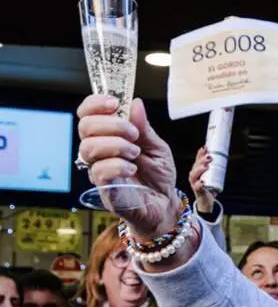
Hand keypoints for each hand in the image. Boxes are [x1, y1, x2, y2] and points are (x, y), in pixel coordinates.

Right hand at [76, 95, 179, 237]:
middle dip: (111, 124)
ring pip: (88, 148)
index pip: (87, 114)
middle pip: (85, 127)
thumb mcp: (157, 148)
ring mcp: (99, 170)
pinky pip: (99, 171)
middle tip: (133, 133)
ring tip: (135, 153)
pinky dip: (117, 165)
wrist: (165, 204)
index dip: (95, 104)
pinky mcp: (104, 188)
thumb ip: (145, 128)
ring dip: (115, 144)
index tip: (115, 102)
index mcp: (108, 137)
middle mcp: (99, 152)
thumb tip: (135, 103)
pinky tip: (132, 168)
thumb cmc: (158, 176)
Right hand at [188, 146, 214, 212]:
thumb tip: (224, 159)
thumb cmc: (209, 188)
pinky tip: (202, 181)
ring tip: (206, 167)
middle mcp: (194, 176)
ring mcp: (194, 183)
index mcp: (197, 171)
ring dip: (199, 170)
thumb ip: (216, 170)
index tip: (205, 148)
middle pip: (195, 166)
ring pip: (194, 175)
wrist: (206, 202)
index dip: (200, 154)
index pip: (198, 161)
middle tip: (209, 157)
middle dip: (201, 161)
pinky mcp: (197, 191)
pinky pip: (196, 187)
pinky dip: (199, 184)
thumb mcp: (212, 177)